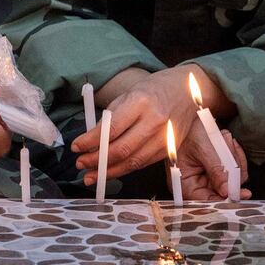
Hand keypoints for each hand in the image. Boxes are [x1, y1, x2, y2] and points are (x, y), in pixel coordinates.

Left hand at [72, 66, 211, 181]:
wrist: (188, 90)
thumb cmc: (154, 89)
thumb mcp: (129, 94)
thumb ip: (111, 117)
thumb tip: (91, 140)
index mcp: (141, 102)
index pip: (111, 128)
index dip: (91, 141)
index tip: (76, 147)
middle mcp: (154, 121)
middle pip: (122, 149)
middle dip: (97, 160)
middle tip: (80, 164)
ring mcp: (165, 137)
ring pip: (133, 161)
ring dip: (109, 171)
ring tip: (91, 174)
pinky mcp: (170, 149)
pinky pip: (144, 163)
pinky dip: (125, 169)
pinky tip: (111, 171)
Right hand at [179, 123, 250, 200]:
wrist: (193, 115)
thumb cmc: (190, 129)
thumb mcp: (202, 147)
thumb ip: (215, 170)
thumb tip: (226, 191)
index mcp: (184, 183)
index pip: (205, 201)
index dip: (224, 200)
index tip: (241, 194)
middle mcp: (195, 183)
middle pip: (222, 192)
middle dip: (231, 174)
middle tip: (230, 155)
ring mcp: (208, 177)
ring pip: (232, 181)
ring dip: (234, 161)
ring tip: (225, 142)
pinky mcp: (218, 170)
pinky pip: (234, 172)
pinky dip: (235, 157)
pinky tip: (227, 143)